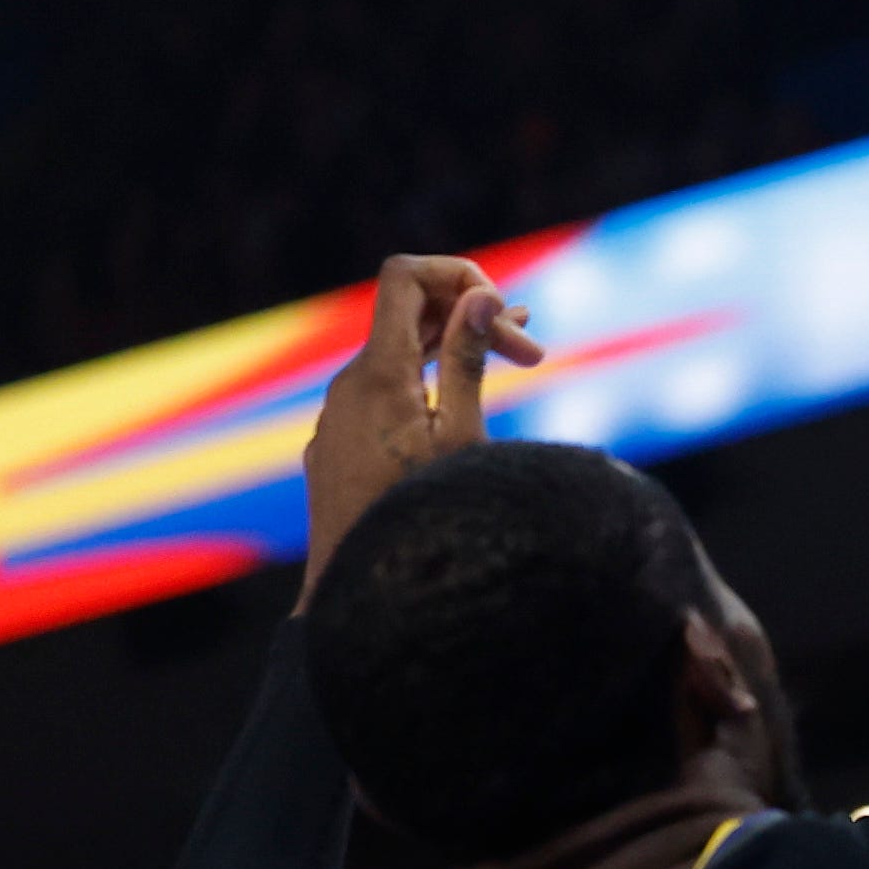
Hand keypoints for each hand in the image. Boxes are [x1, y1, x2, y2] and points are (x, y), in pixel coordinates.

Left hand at [298, 252, 540, 592]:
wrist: (360, 594)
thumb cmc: (420, 517)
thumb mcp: (461, 436)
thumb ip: (467, 359)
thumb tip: (481, 295)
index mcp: (378, 371)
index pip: (404, 275)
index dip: (456, 273)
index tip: (501, 310)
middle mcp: (347, 384)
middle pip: (408, 315)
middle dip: (470, 319)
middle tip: (532, 354)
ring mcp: (336, 416)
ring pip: (395, 358)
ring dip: (451, 354)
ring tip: (514, 364)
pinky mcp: (336, 445)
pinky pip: (378, 395)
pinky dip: (421, 386)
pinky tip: (457, 409)